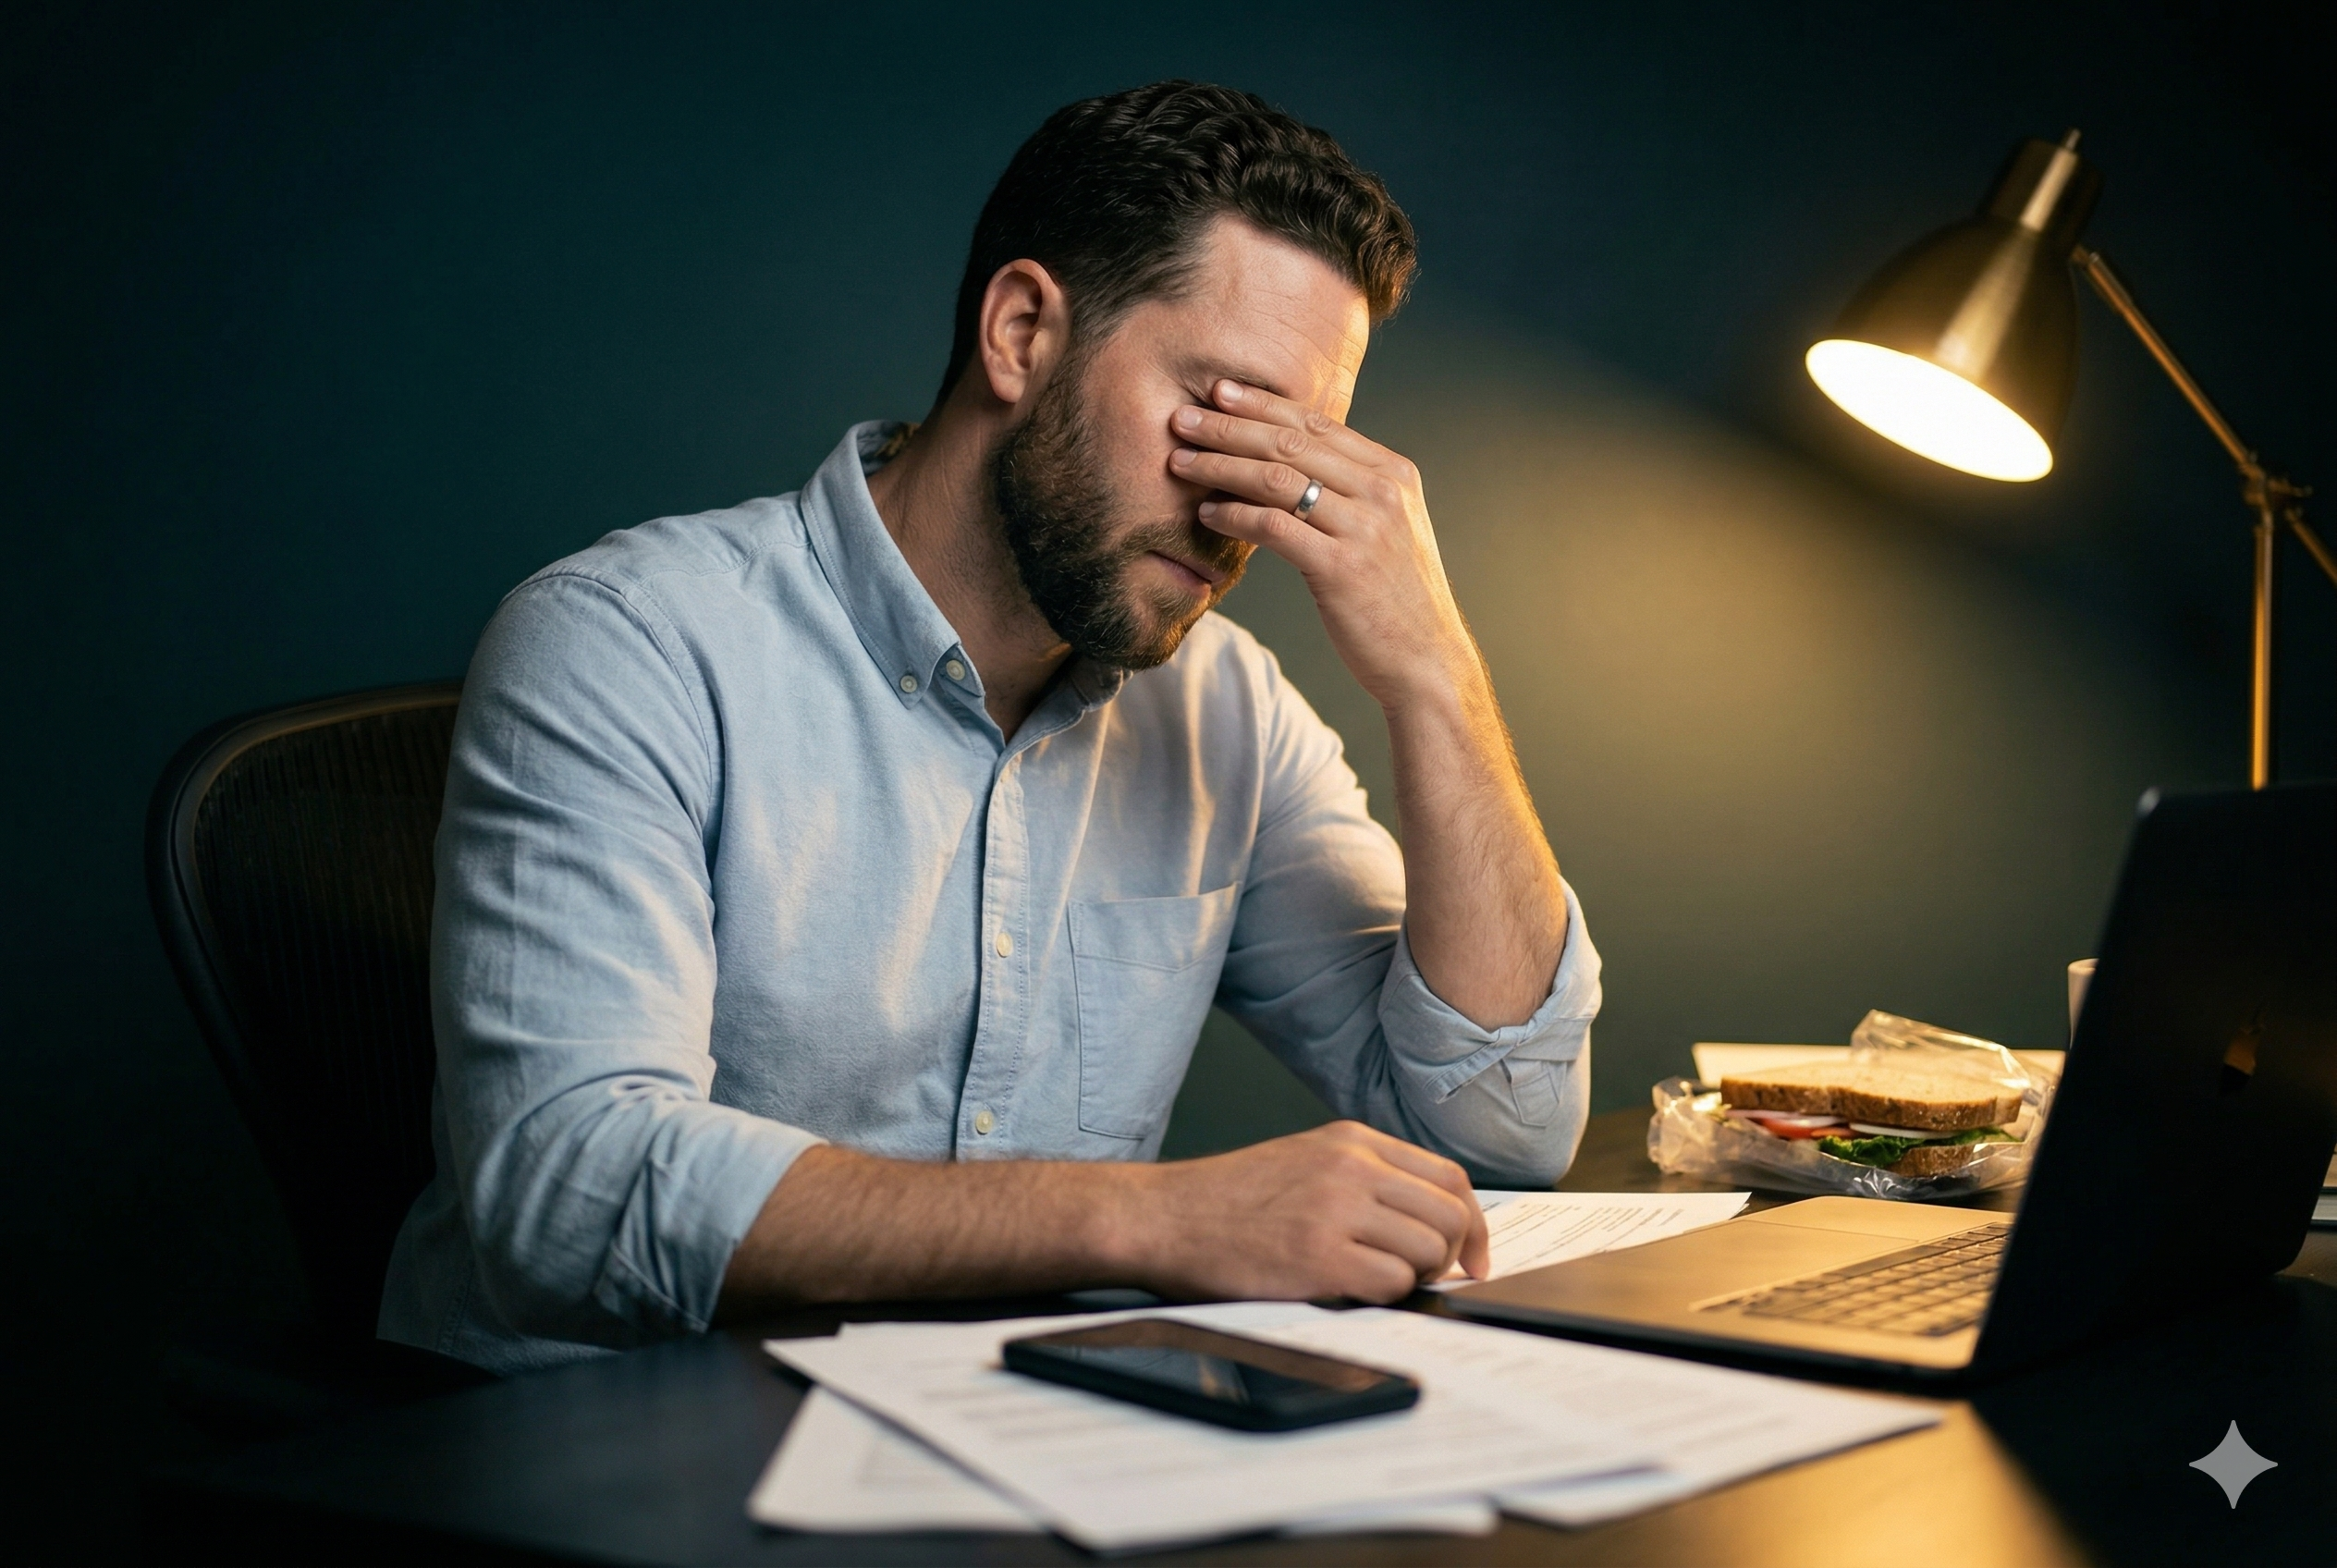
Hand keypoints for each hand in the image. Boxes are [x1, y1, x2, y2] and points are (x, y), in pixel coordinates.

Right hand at [1122, 1120, 1489, 1301]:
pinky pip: (1392, 1283)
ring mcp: (1336, 1209)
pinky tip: (1351, 1291)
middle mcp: (1351, 1167)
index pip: (1448, 1176)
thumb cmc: (1227, 1200)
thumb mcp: (1304, 1161)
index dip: (1473, 1222)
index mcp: (1351, 1141)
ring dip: (1415, 1278)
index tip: (1473, 1256)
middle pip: (1451, 1214)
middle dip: (1452, 1257)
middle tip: (1428, 1280)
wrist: (1163, 1217)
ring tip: (1375, 1281)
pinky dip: (1385, 1297)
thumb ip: (1365, 1179)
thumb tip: (1430, 1225)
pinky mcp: (1318, 1256)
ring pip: (1429, 1250)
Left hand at [1170, 381, 1478, 712]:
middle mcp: (1382, 492)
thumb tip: (1294, 462)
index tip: (1221, 391)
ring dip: (1220, 466)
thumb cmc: (1395, 598)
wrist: (1427, 660)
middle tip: (1183, 417)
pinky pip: (1275, 527)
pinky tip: (1206, 512)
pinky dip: (1234, 515)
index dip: (1263, 404)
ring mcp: (1365, 528)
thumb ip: (1351, 491)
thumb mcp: (1387, 528)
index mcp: (1393, 473)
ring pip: (1277, 479)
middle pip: (1291, 443)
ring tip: (1180, 462)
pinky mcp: (1342, 568)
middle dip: (1230, 426)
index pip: (1318, 423)